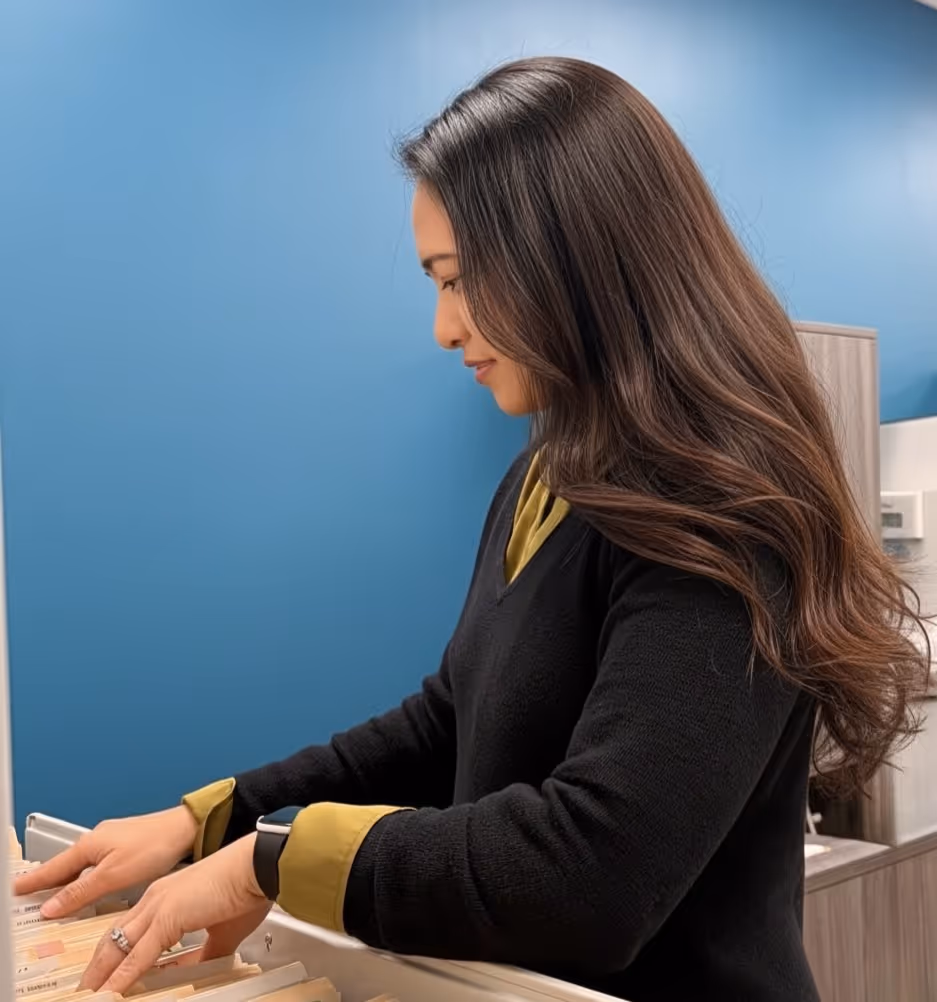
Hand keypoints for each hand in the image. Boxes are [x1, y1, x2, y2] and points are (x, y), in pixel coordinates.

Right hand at [14, 806, 197, 917]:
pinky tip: (90, 882)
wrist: (186, 829)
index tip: (15, 888)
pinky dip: (86, 874)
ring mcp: (113, 839)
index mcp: (89, 844)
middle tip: (29, 891)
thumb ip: (81, 892)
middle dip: (47, 879)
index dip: (34, 881)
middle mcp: (99, 838)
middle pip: (65, 864)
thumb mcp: (113, 876)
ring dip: (67, 878)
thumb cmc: (155, 846)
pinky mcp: (127, 843)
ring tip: (55, 892)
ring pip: (82, 863)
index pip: (53, 868)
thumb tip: (52, 906)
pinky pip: (97, 861)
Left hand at [79, 834, 270, 994]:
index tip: (107, 974)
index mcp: (167, 896)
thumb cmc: (248, 888)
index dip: (115, 954)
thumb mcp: (223, 931)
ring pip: (117, 946)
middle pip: (114, 937)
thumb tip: (198, 970)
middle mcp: (156, 898)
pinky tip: (109, 994)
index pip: (130, 929)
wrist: (258, 866)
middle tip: (86, 989)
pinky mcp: (167, 918)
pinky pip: (137, 956)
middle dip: (97, 967)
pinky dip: (120, 979)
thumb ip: (205, 953)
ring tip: (88, 995)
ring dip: (100, 974)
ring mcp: (159, 906)